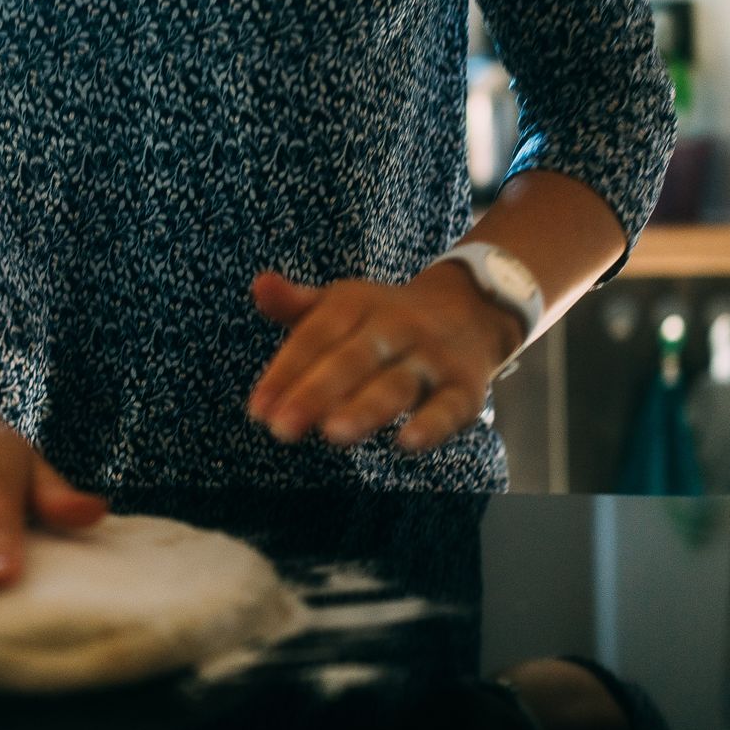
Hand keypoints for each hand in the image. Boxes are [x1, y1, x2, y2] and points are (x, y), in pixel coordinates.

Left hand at [246, 267, 523, 451]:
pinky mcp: (463, 388)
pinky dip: (431, 425)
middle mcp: (395, 327)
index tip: (258, 409)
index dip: (285, 372)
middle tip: (281, 428)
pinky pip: (447, 407)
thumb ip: (296, 305)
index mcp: (357, 305)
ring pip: (395, 385)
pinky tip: (406, 443)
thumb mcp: (340, 305)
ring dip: (364, 408)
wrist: (470, 310)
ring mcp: (431, 358)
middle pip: (351, 360)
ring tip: (333, 433)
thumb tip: (260, 286)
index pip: (316, 336)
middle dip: (315, 394)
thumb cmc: (383, 321)